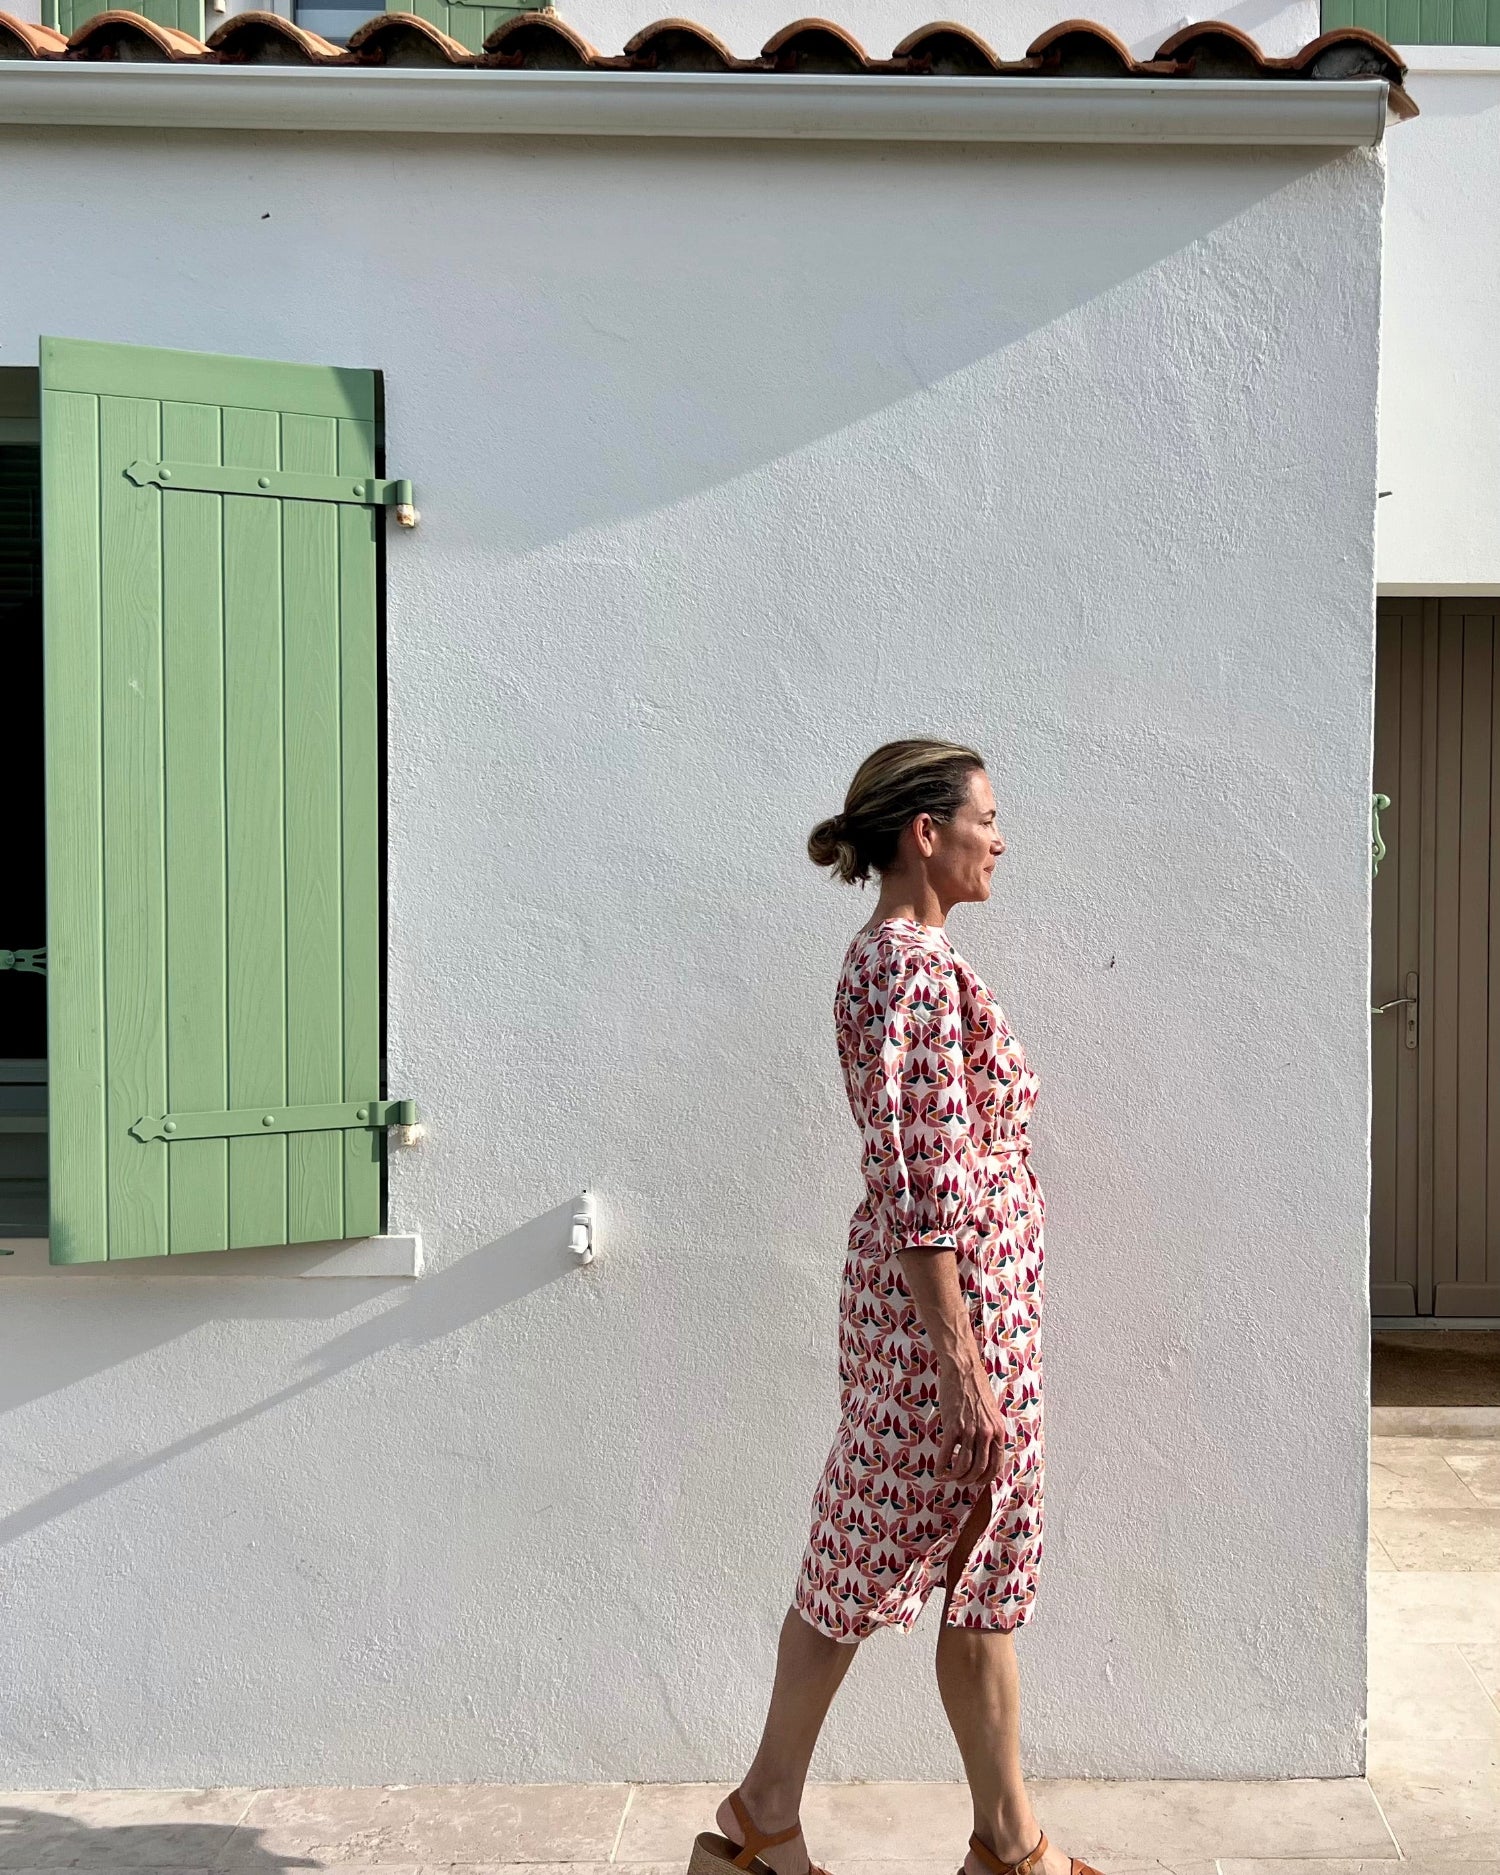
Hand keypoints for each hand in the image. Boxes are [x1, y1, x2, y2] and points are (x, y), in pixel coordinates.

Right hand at [936, 1353, 1012, 1487]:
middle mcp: (986, 1433)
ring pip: (964, 1466)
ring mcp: (969, 1430)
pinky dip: (942, 1467)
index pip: (996, 1464)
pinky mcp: (952, 1426)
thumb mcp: (991, 1412)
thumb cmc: (976, 1387)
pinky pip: (947, 1454)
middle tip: (961, 1482)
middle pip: (979, 1469)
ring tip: (949, 1477)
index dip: (986, 1478)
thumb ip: (990, 1430)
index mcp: (998, 1430)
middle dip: (969, 1480)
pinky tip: (938, 1471)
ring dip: (956, 1476)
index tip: (978, 1483)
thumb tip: (984, 1449)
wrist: (963, 1369)